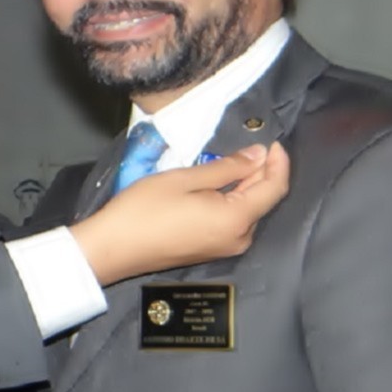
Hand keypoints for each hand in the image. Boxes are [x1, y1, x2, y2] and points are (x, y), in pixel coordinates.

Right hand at [69, 142, 288, 285]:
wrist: (113, 249)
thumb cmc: (144, 209)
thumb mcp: (185, 179)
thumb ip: (227, 167)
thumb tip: (259, 155)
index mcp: (236, 220)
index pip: (275, 188)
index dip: (279, 162)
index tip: (271, 140)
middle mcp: (239, 238)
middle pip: (263, 200)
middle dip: (262, 172)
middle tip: (247, 146)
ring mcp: (225, 248)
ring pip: (249, 211)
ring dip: (246, 186)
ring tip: (230, 161)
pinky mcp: (211, 251)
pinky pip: (233, 222)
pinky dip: (233, 201)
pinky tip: (218, 185)